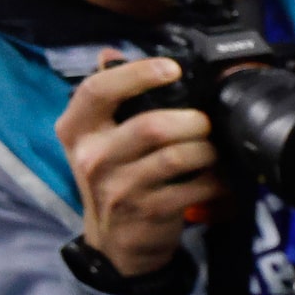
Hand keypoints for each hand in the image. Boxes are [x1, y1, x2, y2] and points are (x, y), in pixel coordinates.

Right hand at [58, 54, 222, 277]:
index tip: (172, 69)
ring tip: (213, 149)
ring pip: (177, 156)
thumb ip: (109, 97)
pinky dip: (215, 179)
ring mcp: (118, 186)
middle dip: (193, 121)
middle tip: (206, 123)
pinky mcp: (147, 211)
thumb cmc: (113, 178)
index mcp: (76, 128)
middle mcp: (91, 156)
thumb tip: (112, 51)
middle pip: (152, 125)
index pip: (98, 89)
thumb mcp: (99, 138)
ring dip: (207, 150)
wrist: (115, 242)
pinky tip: (218, 178)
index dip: (138, 74)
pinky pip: (194, 186)